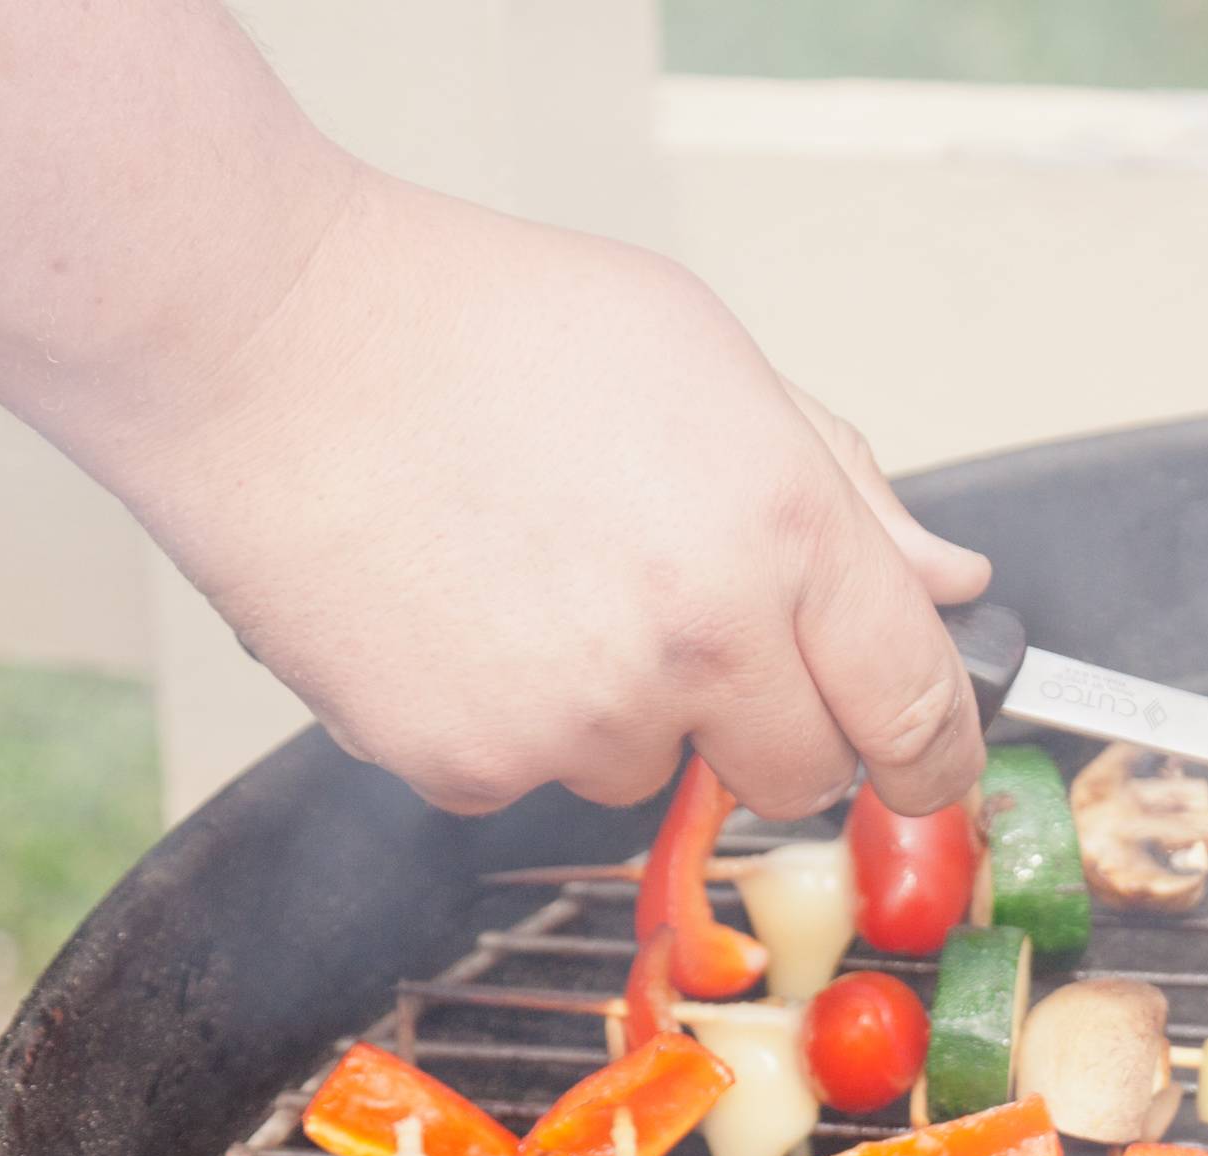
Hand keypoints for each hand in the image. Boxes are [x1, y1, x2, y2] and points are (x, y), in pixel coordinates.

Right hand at [96, 171, 989, 817]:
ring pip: (656, 771)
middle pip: (802, 774)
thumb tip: (948, 587)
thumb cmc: (477, 325)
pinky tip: (459, 611)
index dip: (936, 750)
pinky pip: (532, 777)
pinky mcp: (470, 764)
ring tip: (534, 577)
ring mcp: (581, 716)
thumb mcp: (709, 359)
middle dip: (774, 726)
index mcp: (780, 532)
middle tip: (694, 634)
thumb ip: (846, 493)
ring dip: (625, 709)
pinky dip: (510, 720)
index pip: (916, 703)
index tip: (926, 765)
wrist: (260, 339)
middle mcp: (698, 641)